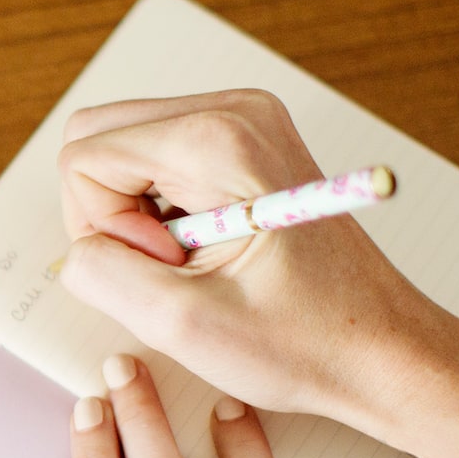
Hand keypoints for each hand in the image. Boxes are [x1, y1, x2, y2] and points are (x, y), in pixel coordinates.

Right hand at [56, 89, 435, 423]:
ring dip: (135, 214)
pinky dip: (159, 210)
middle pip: (96, 136)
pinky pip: (154, 159)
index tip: (166, 266)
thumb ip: (101, 273)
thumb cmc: (303, 340)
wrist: (381, 348)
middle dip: (109, 211)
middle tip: (170, 263)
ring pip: (120, 148)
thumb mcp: (180, 324)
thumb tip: (78, 247)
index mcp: (218, 138)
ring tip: (194, 260)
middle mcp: (232, 110)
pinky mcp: (244, 140)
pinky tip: (206, 247)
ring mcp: (242, 119)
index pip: (84, 156)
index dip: (103, 225)